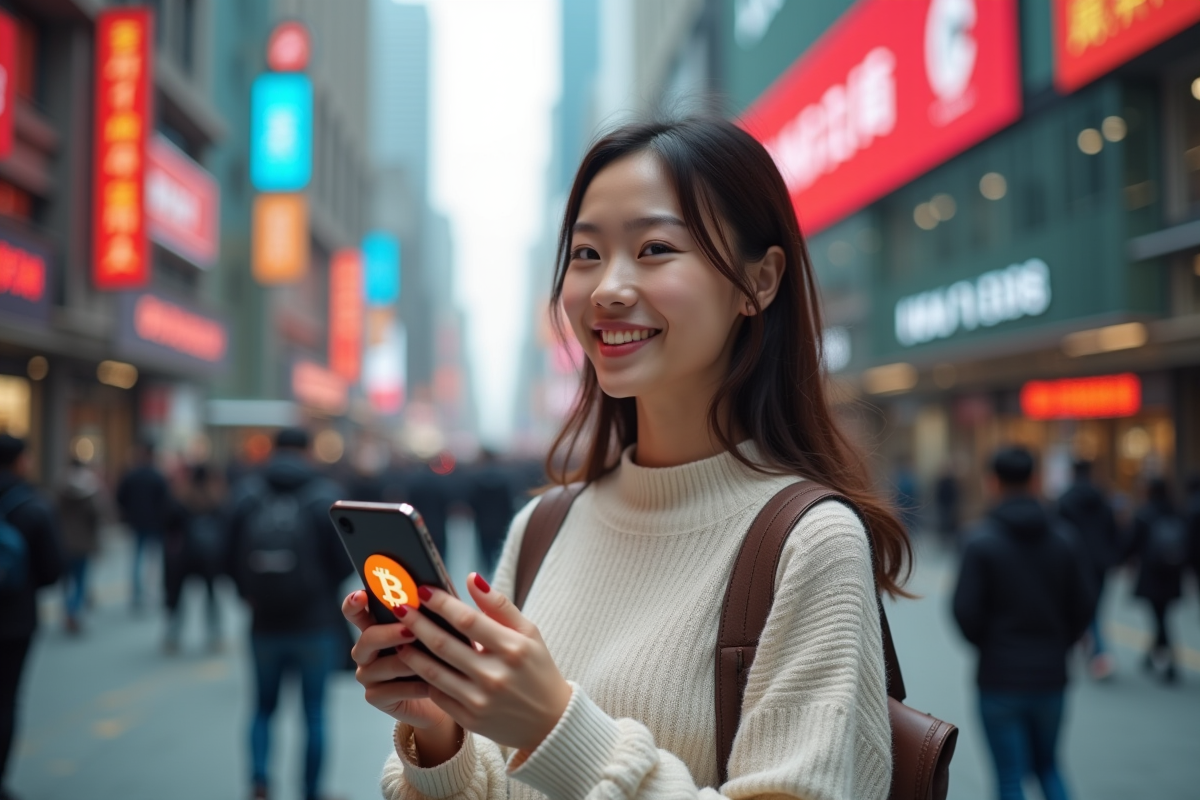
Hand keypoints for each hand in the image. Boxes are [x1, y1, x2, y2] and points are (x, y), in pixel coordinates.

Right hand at [342, 590, 448, 730]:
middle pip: (367, 638)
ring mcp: (368, 674)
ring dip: (406, 662)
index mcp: (377, 627)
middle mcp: (367, 650)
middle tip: (410, 631)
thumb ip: (429, 614)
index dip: (354, 603)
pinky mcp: (375, 696)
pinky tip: (430, 685)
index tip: (362, 596)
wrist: (447, 692)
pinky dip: (412, 687)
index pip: (357, 611)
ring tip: (430, 660)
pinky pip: (390, 690)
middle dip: (389, 634)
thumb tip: (434, 594)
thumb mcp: (437, 630)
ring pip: (380, 666)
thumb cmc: (442, 655)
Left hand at [394, 574, 572, 752]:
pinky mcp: (470, 719)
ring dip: (412, 652)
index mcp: (513, 649)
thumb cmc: (538, 669)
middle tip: (398, 607)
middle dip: (416, 623)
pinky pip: (438, 694)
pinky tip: (414, 663)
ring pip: (434, 672)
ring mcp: (480, 701)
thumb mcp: (529, 633)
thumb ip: (499, 606)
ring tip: (398, 636)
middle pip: (444, 644)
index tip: (422, 590)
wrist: (550, 722)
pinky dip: (424, 677)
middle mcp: (495, 676)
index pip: (468, 620)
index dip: (441, 603)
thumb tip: (472, 578)